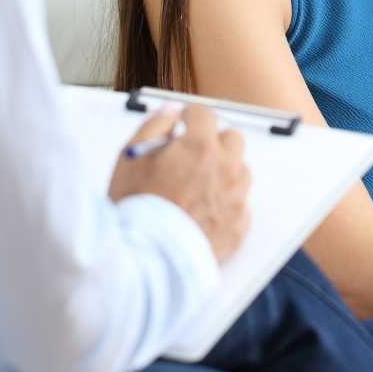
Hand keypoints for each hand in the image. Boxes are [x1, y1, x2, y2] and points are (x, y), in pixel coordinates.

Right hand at [107, 104, 250, 262]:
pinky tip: (204, 212)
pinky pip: (241, 204)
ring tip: (196, 188)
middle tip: (192, 156)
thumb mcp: (131, 157)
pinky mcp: (239, 226)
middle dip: (214, 142)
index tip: (183, 125)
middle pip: (232, 139)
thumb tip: (171, 110)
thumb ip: (154, 125)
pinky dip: (227, 203)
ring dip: (224, 172)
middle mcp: (225, 169)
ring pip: (240, 171)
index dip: (190, 117)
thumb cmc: (135, 210)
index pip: (205, 114)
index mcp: (200, 147)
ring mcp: (236, 198)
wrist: (146, 260)